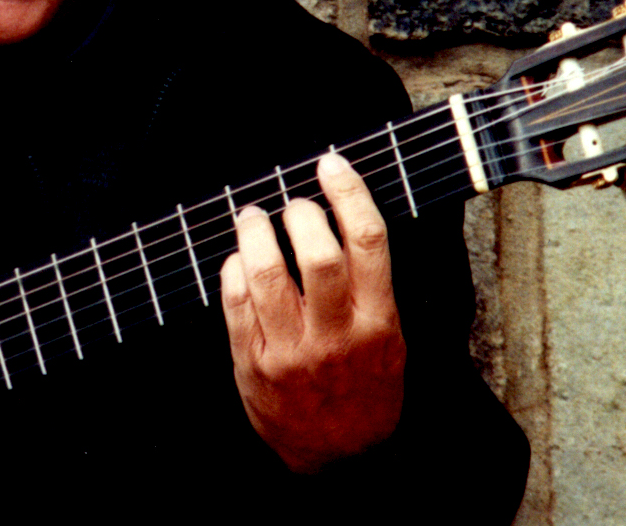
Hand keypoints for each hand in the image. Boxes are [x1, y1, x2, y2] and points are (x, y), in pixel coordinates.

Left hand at [220, 151, 405, 472]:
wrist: (342, 461)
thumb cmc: (367, 390)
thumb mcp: (392, 342)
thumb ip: (371, 286)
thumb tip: (346, 214)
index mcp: (379, 324)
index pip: (368, 240)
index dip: (348, 191)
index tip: (332, 164)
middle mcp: (336, 336)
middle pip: (316, 252)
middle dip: (300, 212)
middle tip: (294, 205)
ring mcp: (291, 351)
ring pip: (265, 271)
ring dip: (256, 231)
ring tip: (255, 217)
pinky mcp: (252, 364)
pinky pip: (235, 301)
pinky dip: (233, 268)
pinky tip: (239, 259)